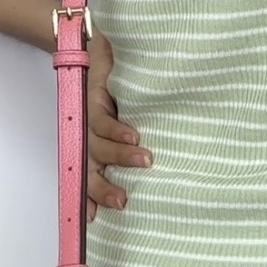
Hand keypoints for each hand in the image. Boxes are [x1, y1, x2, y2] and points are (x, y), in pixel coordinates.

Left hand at [86, 34, 151, 220]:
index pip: (90, 178)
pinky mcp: (92, 97)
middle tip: (123, 202)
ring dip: (120, 157)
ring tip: (145, 160)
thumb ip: (146, 143)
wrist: (111, 46)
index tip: (97, 220)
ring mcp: (89, 118)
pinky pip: (101, 119)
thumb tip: (177, 166)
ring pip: (97, 147)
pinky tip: (133, 136)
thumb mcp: (137, 121)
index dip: (90, 198)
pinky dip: (117, 131)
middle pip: (89, 170)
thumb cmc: (128, 89)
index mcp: (97, 148)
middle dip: (103, 189)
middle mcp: (89, 137)